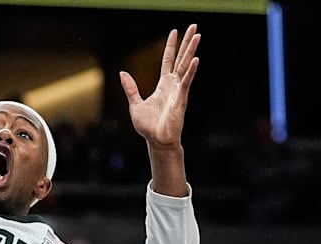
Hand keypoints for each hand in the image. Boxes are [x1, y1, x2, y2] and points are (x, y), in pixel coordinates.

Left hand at [120, 25, 200, 149]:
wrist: (157, 140)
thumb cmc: (148, 126)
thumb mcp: (135, 104)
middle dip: (187, 43)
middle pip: (181, 58)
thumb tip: (122, 73)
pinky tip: (195, 60)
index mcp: (163, 85)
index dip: (171, 46)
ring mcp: (178, 90)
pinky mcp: (181, 99)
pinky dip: (190, 71)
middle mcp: (173, 85)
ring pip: (186, 66)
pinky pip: (186, 82)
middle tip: (194, 27)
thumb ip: (130, 88)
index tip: (175, 32)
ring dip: (191, 51)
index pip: (168, 60)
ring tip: (198, 36)